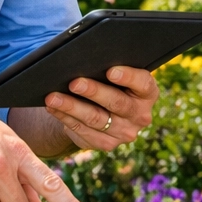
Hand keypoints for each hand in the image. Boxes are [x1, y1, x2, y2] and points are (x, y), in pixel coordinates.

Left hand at [42, 65, 158, 151]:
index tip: (110, 70)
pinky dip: (65, 118)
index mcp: (147, 93)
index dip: (128, 77)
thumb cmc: (110, 83)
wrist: (104, 111)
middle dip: (93, 91)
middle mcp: (140, 115)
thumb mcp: (117, 76)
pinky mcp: (107, 143)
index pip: (143, 84)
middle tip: (74, 82)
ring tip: (53, 97)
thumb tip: (85, 57)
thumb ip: (109, 68)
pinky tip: (54, 108)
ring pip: (96, 119)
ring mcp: (124, 132)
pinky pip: (83, 131)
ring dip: (72, 107)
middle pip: (117, 102)